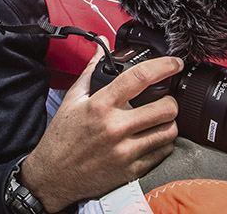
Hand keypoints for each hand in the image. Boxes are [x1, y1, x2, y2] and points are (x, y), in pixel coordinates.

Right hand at [20, 41, 181, 211]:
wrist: (53, 177)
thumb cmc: (61, 138)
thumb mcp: (72, 99)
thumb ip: (91, 71)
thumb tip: (102, 48)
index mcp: (101, 106)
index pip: (139, 78)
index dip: (163, 66)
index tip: (174, 63)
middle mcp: (115, 128)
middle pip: (165, 108)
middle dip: (170, 100)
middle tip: (165, 99)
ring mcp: (125, 152)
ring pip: (169, 131)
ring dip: (169, 122)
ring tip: (159, 119)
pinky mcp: (131, 171)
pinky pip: (162, 153)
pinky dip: (163, 143)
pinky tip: (152, 138)